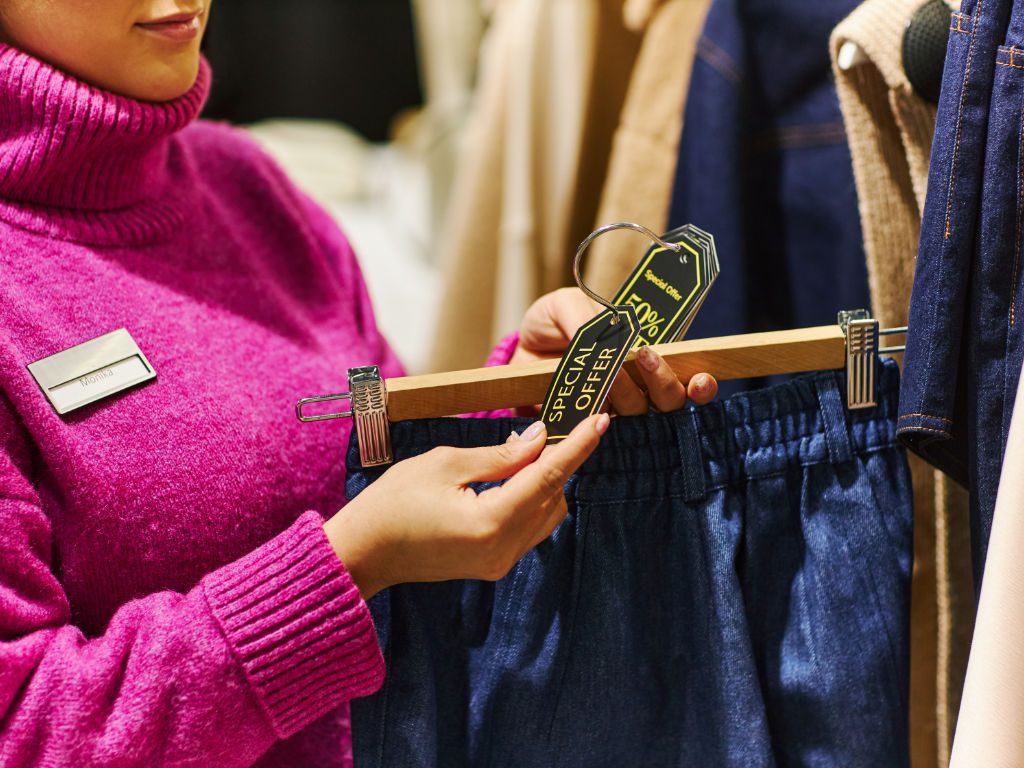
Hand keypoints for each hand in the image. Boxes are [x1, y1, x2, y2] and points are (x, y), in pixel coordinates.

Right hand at [325, 415, 608, 598]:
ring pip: (546, 514)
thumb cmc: (393, 502)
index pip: (548, 477)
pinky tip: (516, 476)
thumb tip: (538, 439)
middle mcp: (503, 549)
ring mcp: (499, 562)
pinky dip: (531, 499)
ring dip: (546, 481)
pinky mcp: (493, 565)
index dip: (577, 446)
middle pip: (552, 496)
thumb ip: (498, 455)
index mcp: (491, 522)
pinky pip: (529, 528)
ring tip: (530, 448)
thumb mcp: (444, 464)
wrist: (363, 552)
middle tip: (554, 425)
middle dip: (558, 460)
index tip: (601, 420)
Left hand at [510, 287, 718, 413]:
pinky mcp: (581, 428)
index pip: (686, 378)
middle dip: (664, 383)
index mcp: (645, 359)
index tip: (701, 378)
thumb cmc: (553, 323)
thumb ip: (585, 316)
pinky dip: (594, 429)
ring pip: (637, 418)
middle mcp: (637, 390)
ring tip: (611, 375)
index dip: (700, 384)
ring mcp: (611, 412)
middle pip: (668, 402)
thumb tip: (608, 336)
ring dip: (630, 397)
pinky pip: (594, 435)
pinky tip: (591, 419)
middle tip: (647, 358)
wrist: (518, 349)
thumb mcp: (565, 305)